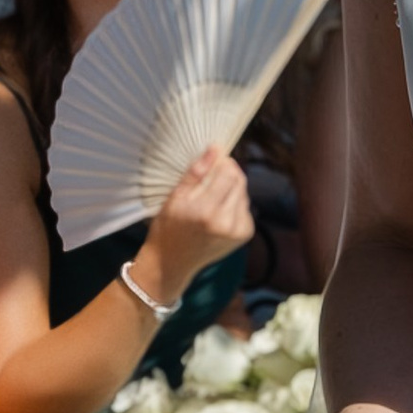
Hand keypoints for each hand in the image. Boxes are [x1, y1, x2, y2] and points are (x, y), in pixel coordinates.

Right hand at [131, 148, 255, 305]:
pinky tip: (218, 209)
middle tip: (210, 177)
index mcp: (206, 212)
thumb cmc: (168, 228)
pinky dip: (234, 202)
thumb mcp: (174, 198)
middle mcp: (226, 223)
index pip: (228, 173)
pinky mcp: (244, 235)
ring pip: (243, 192)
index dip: (222, 161)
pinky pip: (244, 207)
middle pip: (239, 181)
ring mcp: (238, 231)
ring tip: (211, 196)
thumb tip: (215, 149)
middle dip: (227, 173)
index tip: (212, 158)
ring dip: (231, 188)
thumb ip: (196, 172)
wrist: (172, 264)